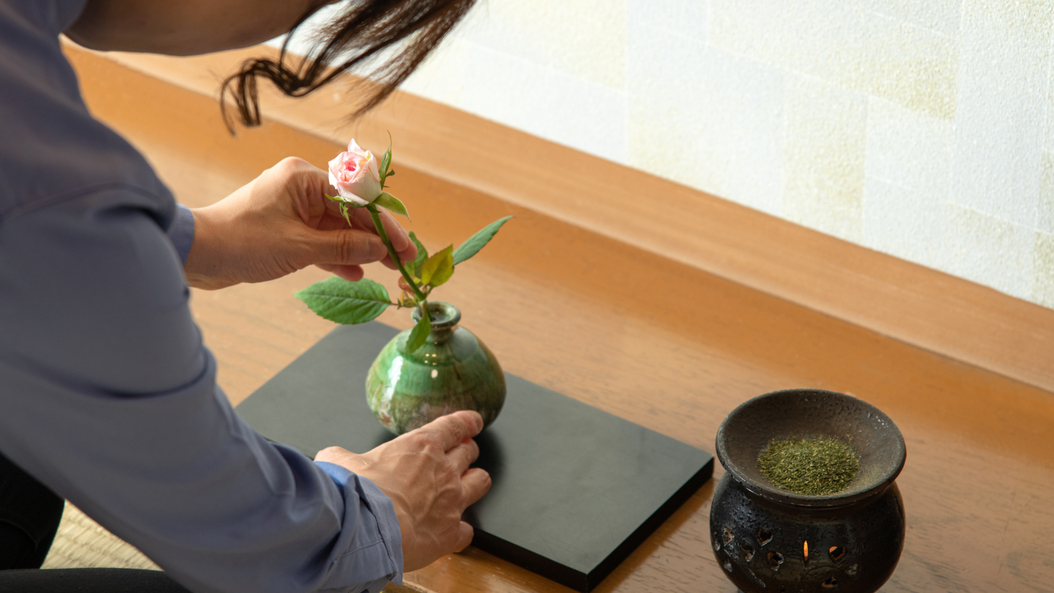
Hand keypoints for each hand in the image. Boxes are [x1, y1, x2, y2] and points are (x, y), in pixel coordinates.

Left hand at [183, 157, 415, 289]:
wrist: (196, 254)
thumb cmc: (242, 242)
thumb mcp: (300, 248)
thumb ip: (344, 247)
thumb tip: (380, 248)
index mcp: (304, 179)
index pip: (358, 200)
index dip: (385, 226)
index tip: (405, 248)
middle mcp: (301, 187)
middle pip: (351, 214)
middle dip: (376, 238)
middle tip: (403, 261)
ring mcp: (292, 208)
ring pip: (337, 229)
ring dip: (358, 249)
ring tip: (385, 270)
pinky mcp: (285, 228)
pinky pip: (319, 240)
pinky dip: (335, 256)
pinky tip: (355, 273)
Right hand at [315, 412, 490, 571]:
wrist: (366, 529)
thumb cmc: (354, 492)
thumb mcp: (339, 461)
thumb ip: (343, 456)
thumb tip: (332, 457)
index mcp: (421, 445)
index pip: (455, 425)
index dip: (467, 422)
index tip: (473, 422)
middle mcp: (444, 469)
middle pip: (470, 452)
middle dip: (466, 453)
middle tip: (458, 458)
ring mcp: (452, 500)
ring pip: (480, 482)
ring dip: (474, 482)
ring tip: (464, 487)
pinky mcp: (451, 532)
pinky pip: (468, 529)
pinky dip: (460, 530)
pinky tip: (450, 531)